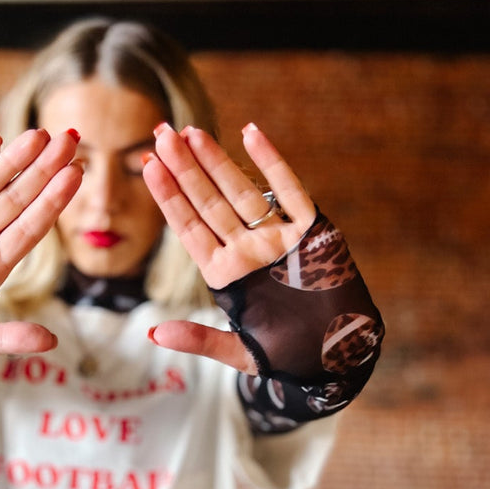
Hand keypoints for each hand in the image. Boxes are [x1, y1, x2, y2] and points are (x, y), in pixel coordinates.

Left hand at [142, 122, 316, 372]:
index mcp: (226, 275)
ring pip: (242, 192)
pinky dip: (273, 162)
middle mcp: (248, 251)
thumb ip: (200, 339)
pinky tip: (251, 133)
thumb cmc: (290, 356)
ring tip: (191, 131)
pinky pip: (290, 190)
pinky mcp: (312, 230)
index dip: (169, 197)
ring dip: (218, 161)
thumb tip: (154, 333)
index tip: (148, 166)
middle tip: (162, 134)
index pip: (189, 229)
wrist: (341, 357)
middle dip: (185, 169)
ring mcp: (278, 238)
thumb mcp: (241, 352)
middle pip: (209, 203)